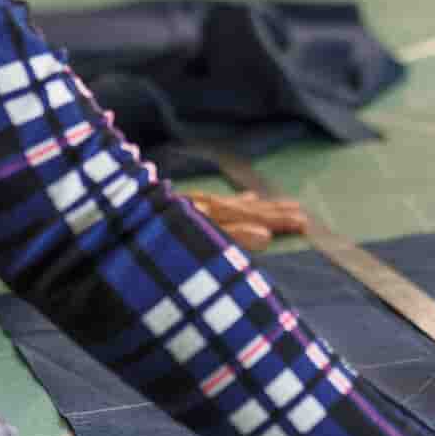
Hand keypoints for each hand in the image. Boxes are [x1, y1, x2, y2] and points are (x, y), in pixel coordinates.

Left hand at [178, 189, 307, 250]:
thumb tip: (267, 235)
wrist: (129, 217)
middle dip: (277, 212)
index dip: (281, 222)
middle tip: (301, 212)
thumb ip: (233, 236)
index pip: (257, 219)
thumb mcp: (199, 238)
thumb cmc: (167, 236)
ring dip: (264, 205)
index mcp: (218, 217)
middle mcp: (212, 207)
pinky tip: (248, 197)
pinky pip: (223, 200)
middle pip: (252, 210)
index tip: (304, 224)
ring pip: (241, 204)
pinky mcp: (187, 204)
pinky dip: (240, 200)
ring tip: (285, 203)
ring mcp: (200, 204)